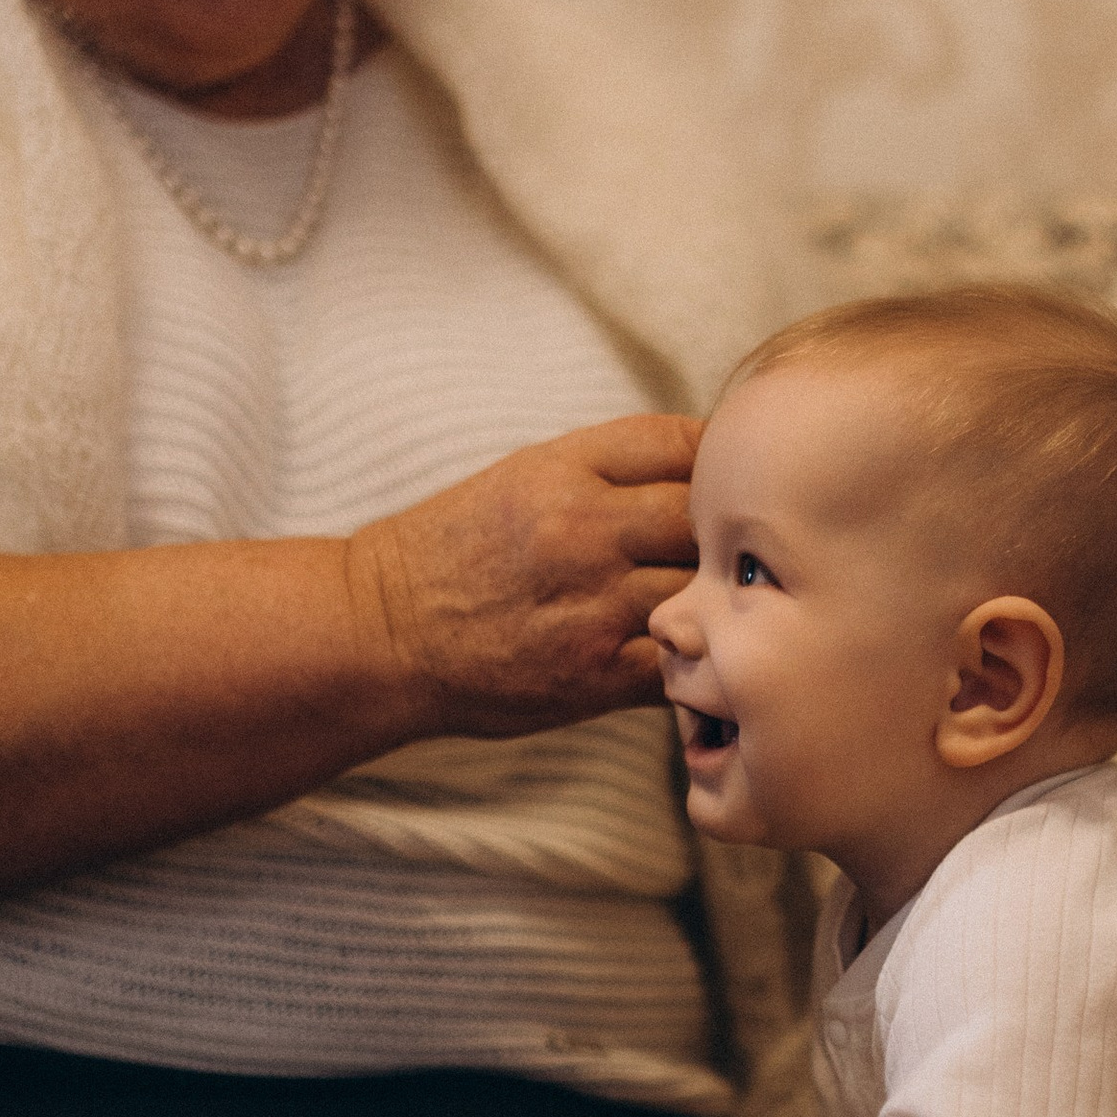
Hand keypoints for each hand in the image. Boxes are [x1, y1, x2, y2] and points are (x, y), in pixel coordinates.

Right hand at [351, 414, 701, 734]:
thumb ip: (609, 469)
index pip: (683, 443)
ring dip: (721, 599)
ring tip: (723, 603)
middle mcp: (585, 530)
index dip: (718, 463)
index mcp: (565, 469)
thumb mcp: (523, 477)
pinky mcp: (597, 673)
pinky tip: (699, 653)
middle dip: (727, 532)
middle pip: (706, 517)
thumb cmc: (458, 550)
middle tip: (731, 549)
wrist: (384, 632)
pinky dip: (702, 658)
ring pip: (704, 590)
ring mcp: (594, 604)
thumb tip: (702, 470)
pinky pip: (684, 661)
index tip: (723, 485)